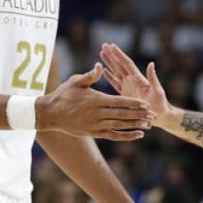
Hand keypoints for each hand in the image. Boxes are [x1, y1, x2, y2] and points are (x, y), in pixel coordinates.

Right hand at [36, 63, 154, 140]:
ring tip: (149, 125)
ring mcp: (96, 125)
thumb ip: (90, 75)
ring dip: (135, 126)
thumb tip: (100, 66)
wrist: (50, 114)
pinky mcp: (94, 133)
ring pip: (120, 126)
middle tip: (153, 115)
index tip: (145, 103)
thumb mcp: (75, 81)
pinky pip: (114, 136)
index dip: (133, 103)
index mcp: (95, 100)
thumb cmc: (63, 95)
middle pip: (122, 115)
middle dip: (139, 115)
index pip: (119, 102)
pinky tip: (138, 135)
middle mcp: (97, 114)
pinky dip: (126, 136)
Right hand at [99, 44, 171, 120]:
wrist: (160, 116)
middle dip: (112, 55)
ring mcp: (128, 86)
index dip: (119, 55)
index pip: (127, 64)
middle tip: (103, 45)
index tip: (112, 46)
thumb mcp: (158, 91)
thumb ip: (153, 78)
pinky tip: (104, 71)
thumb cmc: (161, 104)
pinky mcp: (125, 94)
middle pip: (120, 65)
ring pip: (116, 72)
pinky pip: (115, 83)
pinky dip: (109, 76)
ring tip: (102, 53)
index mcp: (138, 79)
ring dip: (109, 63)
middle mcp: (132, 80)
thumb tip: (151, 64)